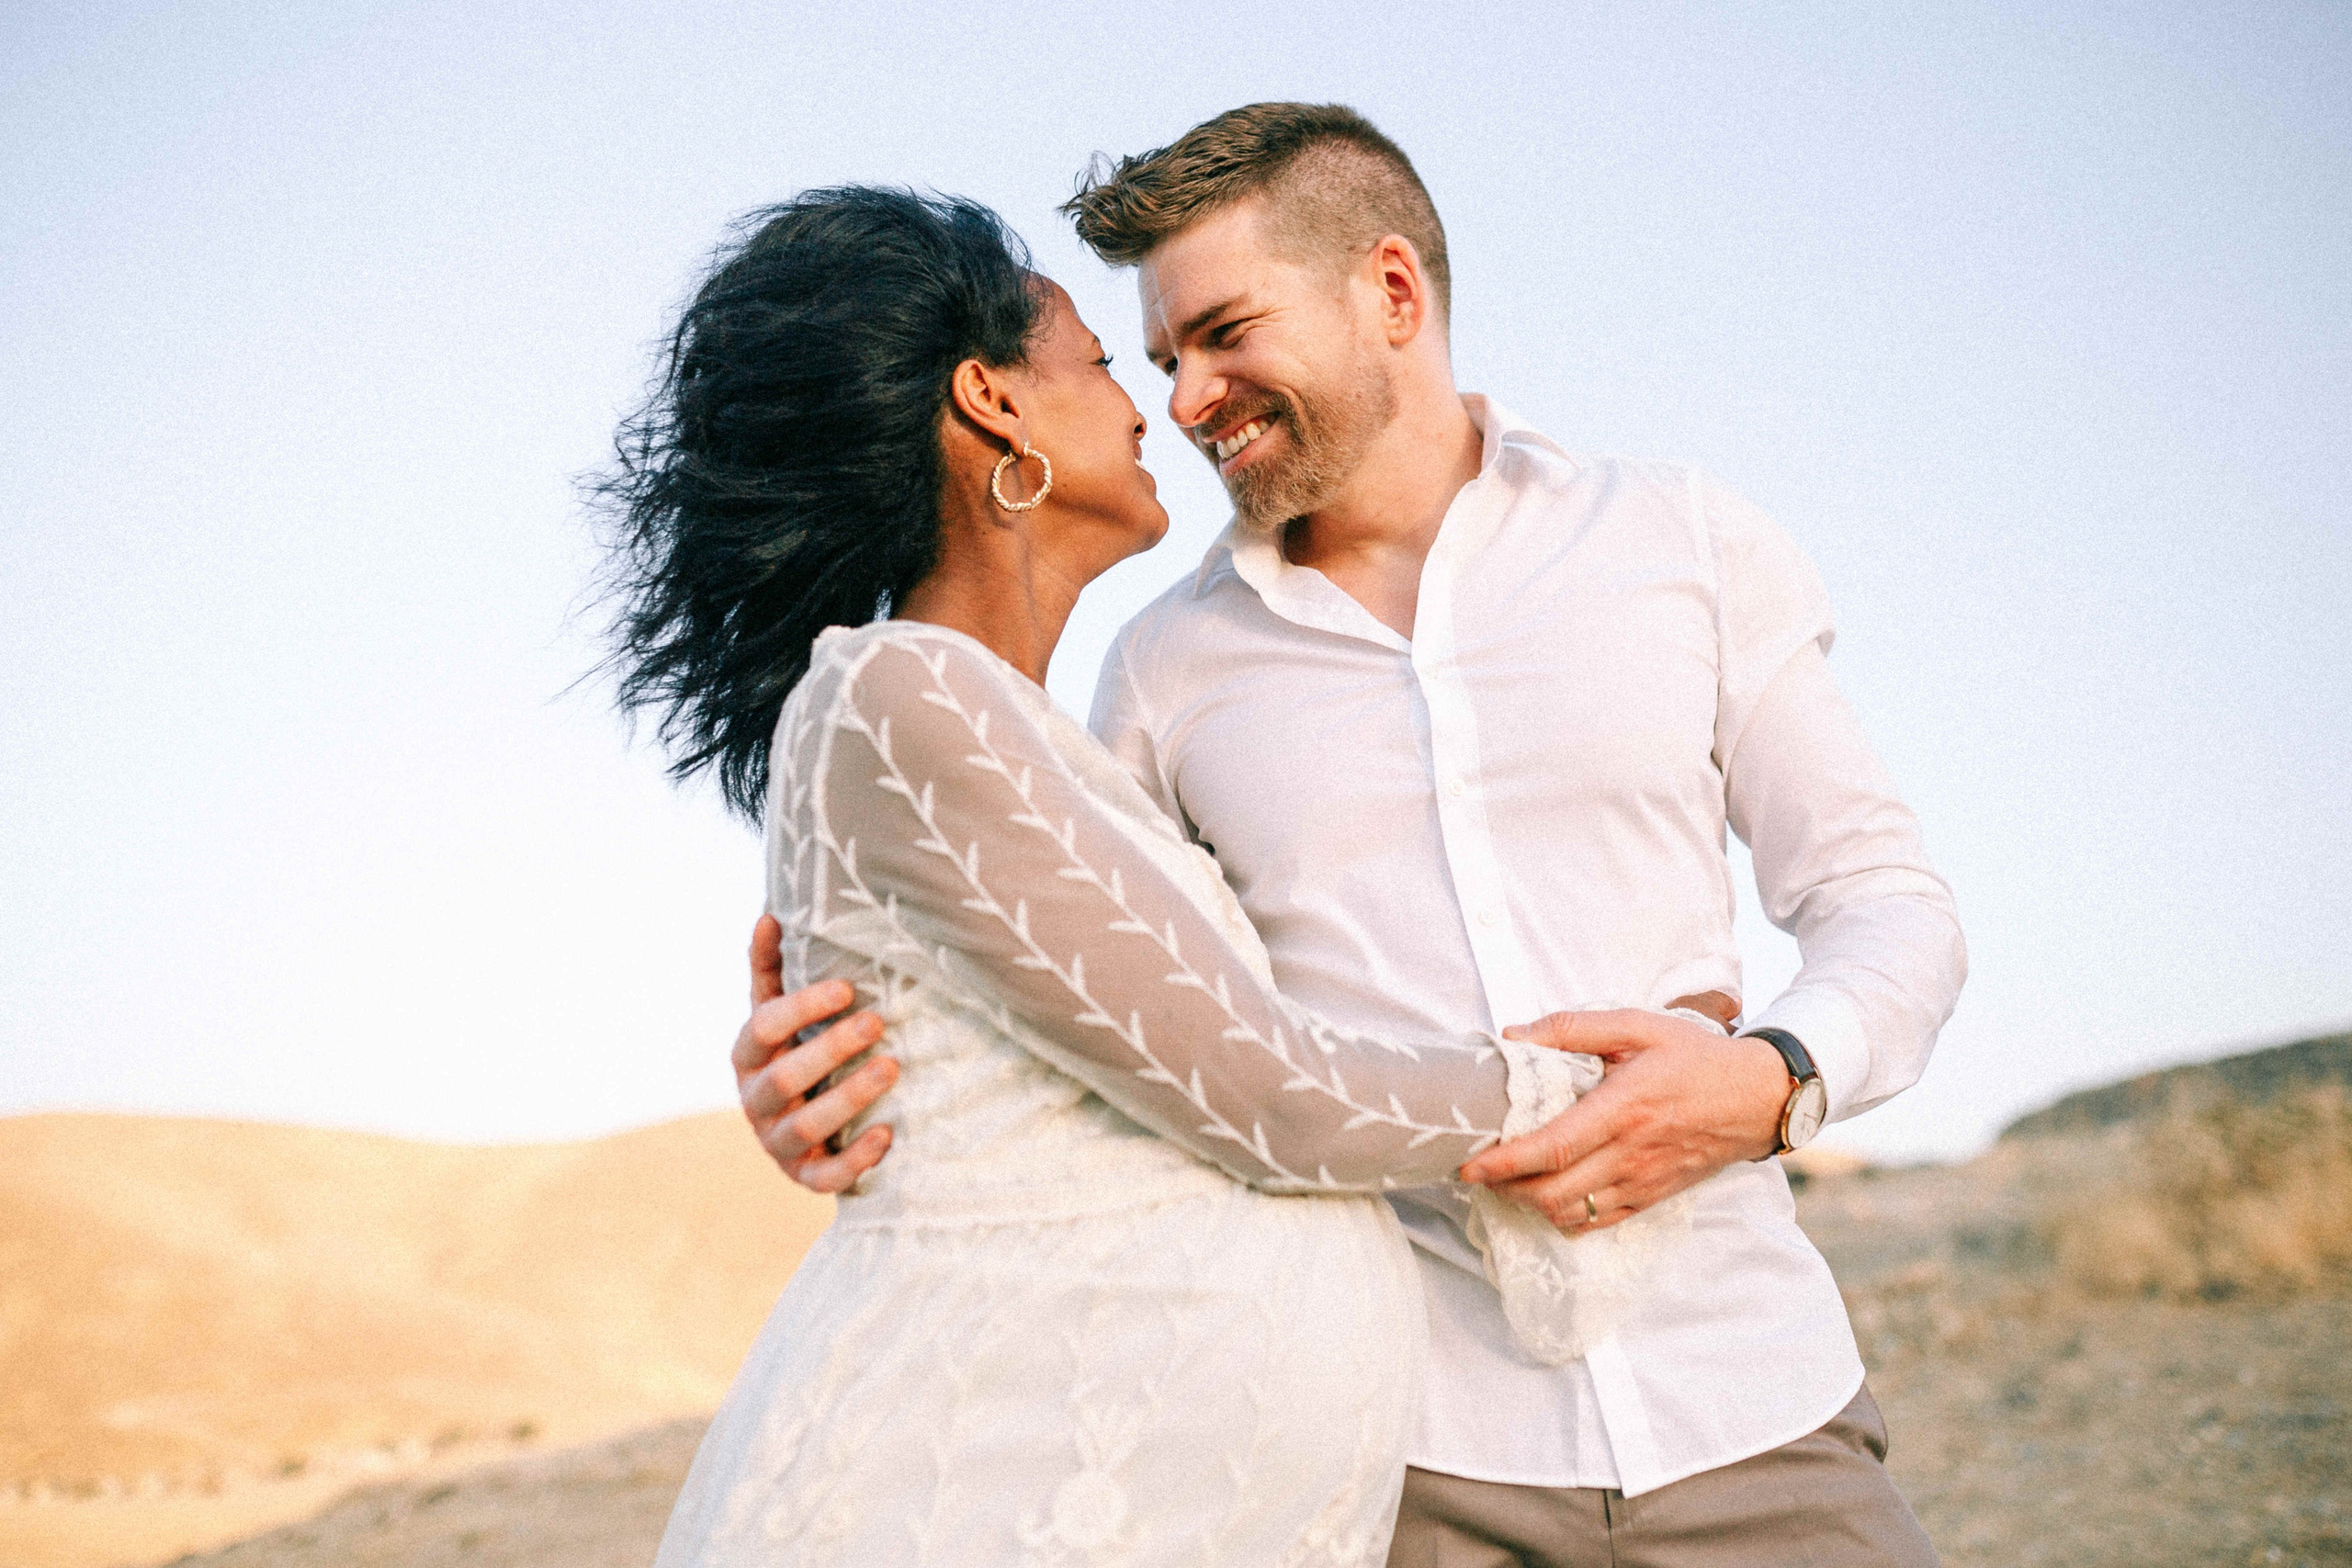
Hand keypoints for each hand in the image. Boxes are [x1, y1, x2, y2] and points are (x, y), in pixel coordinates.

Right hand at [733, 913, 898, 1193]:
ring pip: (806, 1126)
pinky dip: (856, 1158)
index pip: (763, 1028)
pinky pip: (825, 1177)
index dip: (801, 1008)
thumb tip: (770, 915)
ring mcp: (777, 1142)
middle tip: (877, 1022)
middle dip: (832, 1048)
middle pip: (786, 1077)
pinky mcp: (804, 1176)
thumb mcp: (779, 1012)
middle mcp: (755, 1100)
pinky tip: (889, 1134)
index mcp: (747, 1056)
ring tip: (893, 1068)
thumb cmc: (796, 1052)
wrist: (803, 1128)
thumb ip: (771, 970)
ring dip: (850, 1097)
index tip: (846, 987)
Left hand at [1457, 1008, 1788, 1234]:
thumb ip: (1573, 1027)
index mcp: (1623, 1108)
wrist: (1758, 1098)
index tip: (1470, 1164)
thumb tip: (1515, 1035)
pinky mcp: (1652, 1197)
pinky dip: (1564, 1216)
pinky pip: (1598, 1223)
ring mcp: (1642, 1182)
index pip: (1554, 1148)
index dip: (1505, 1162)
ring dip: (1531, 1204)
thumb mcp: (1638, 1025)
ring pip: (1571, 1213)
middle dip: (1506, 1188)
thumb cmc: (1696, 1058)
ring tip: (1508, 1181)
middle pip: (1553, 1191)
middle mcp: (1630, 1153)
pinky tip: (1548, 1195)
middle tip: (1479, 1170)